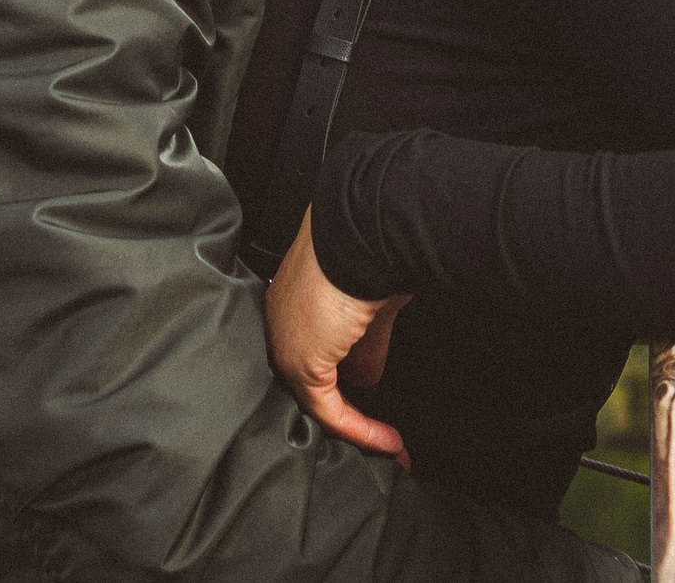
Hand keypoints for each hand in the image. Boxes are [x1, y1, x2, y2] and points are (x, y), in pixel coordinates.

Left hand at [264, 209, 411, 463]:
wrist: (364, 227)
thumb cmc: (372, 245)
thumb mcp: (372, 301)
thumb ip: (369, 341)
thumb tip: (370, 376)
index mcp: (297, 298)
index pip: (318, 349)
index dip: (348, 376)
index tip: (372, 395)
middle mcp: (284, 322)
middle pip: (315, 379)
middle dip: (350, 409)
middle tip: (379, 434)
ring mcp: (287, 343)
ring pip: (318, 401)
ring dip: (359, 428)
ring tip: (390, 447)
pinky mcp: (301, 362)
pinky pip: (329, 411)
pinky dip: (362, 430)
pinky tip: (388, 441)